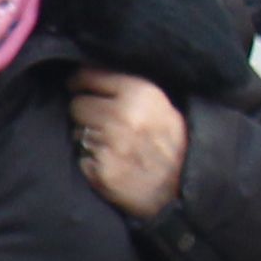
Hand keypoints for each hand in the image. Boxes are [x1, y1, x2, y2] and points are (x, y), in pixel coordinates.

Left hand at [69, 66, 187, 218]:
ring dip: (87, 137)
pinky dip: (90, 161)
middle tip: (102, 123)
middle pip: (77, 104)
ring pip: (76, 131)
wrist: (184, 187)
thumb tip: (87, 74)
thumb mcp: (161, 104)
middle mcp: (123, 116)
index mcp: (140, 93)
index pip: (88, 76)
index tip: (78, 86)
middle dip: (85, 112)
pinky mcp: (101, 171)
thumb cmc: (172, 143)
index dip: (80, 82)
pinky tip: (111, 163)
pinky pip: (80, 157)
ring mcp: (111, 145)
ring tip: (113, 145)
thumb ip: (128, 88)